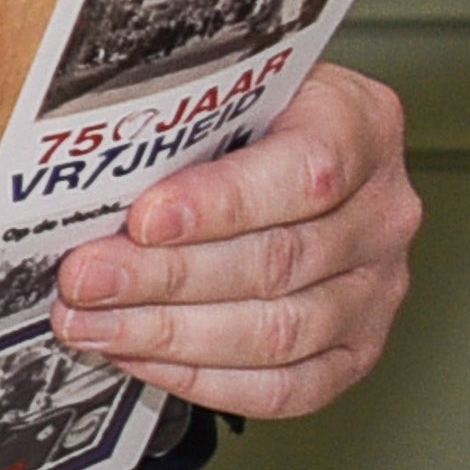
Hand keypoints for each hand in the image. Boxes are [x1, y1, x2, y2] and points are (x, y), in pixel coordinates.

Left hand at [50, 64, 418, 416]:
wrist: (286, 138)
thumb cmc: (251, 108)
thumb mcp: (228, 81)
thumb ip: (183, 115)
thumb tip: (91, 159)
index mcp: (360, 125)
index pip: (302, 174)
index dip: (219, 204)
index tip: (143, 220)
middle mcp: (382, 211)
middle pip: (276, 262)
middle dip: (163, 277)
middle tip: (86, 279)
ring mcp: (378, 287)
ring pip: (276, 333)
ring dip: (169, 335)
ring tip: (94, 324)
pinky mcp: (357, 348)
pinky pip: (286, 388)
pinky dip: (204, 380)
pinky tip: (142, 357)